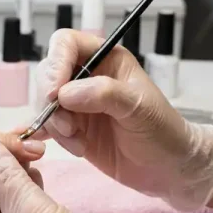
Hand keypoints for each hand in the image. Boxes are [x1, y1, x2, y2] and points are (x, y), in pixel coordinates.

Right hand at [31, 29, 212, 210]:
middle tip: (69, 126)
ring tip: (79, 143)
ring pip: (43, 102)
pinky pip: (45, 125)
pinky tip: (63, 147)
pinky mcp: (70, 128)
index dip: (56, 63)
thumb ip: (105, 94)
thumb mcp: (139, 108)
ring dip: (55, 124)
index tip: (56, 92)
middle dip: (51, 100)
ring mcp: (76, 104)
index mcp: (105, 59)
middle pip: (47, 73)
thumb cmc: (162, 130)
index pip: (66, 43)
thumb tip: (65, 93)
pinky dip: (47, 136)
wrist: (168, 168)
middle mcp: (86, 77)